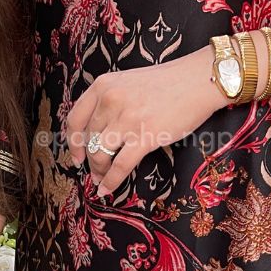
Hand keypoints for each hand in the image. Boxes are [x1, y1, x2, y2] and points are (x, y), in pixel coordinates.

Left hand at [65, 46, 227, 195]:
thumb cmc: (167, 83)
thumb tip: (98, 132)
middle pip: (89, 140)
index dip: (72, 142)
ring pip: (100, 154)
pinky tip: (107, 189)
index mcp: (102, 86)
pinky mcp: (145, 136)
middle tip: (95, 171)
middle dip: (90, 160)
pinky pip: (120, 165)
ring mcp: (127, 119)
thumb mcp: (128, 83)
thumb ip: (110, 101)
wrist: (197, 81)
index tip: (76, 156)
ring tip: (102, 179)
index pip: (75, 119)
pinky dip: (111, 181)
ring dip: (99, 171)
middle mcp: (110, 101)